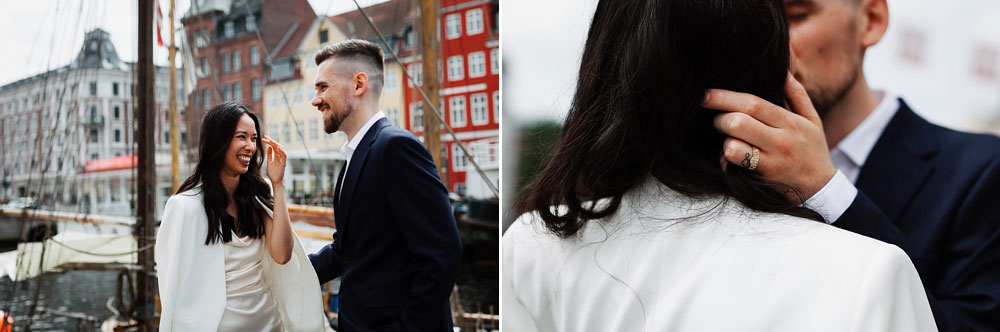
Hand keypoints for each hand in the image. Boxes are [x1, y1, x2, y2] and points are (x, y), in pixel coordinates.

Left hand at [262, 135, 286, 184]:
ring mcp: (282, 159)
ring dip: (276, 144)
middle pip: (276, 146)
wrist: (275, 180)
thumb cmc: (272, 172)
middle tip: (265, 137)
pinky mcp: (284, 163)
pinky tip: (278, 147)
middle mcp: (280, 156)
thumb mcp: (269, 161)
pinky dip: (282, 151)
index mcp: (276, 155)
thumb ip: (269, 154)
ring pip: (281, 149)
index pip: (273, 146)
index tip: (264, 137)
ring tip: (270, 140)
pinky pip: (284, 156)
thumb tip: (269, 147)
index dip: (269, 141)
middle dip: (271, 141)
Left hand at [702, 72, 835, 202]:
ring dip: (723, 139)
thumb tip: (782, 71)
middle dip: (719, 118)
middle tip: (715, 118)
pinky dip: (725, 158)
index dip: (725, 97)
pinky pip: (734, 165)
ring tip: (726, 137)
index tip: (706, 94)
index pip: (753, 103)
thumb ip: (797, 94)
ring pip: (733, 145)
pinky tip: (729, 156)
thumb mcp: (812, 120)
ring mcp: (770, 161)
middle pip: (738, 122)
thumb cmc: (812, 150)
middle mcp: (780, 140)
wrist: (821, 189)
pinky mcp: (762, 177)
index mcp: (789, 122)